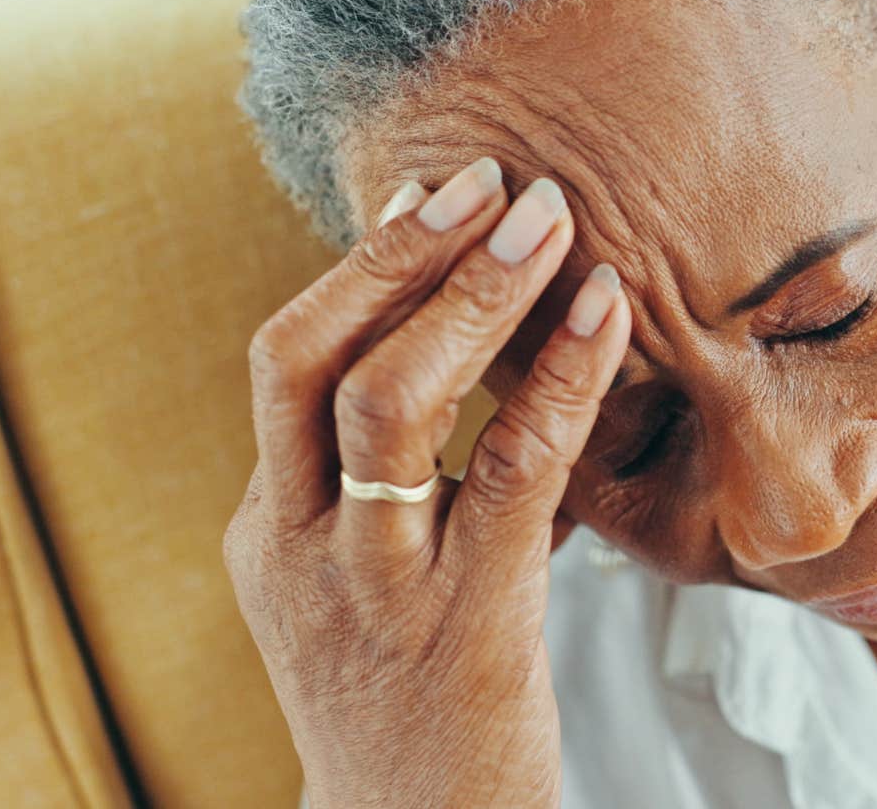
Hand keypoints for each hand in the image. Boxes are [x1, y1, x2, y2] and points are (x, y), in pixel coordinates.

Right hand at [223, 157, 629, 808]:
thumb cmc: (416, 700)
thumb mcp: (376, 585)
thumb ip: (403, 490)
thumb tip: (492, 373)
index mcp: (270, 529)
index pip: (284, 364)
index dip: (356, 269)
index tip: (424, 197)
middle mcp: (296, 547)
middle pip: (305, 359)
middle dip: (392, 255)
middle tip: (484, 176)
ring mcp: (371, 586)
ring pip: (389, 402)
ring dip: (470, 295)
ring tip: (545, 218)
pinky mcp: (464, 621)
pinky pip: (512, 469)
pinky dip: (558, 375)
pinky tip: (606, 312)